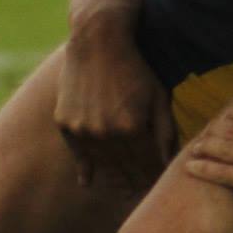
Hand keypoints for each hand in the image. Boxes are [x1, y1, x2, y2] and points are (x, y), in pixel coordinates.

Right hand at [56, 29, 176, 191]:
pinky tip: (90, 180)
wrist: (97, 40)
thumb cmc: (135, 67)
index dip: (153, 178)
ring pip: (101, 164)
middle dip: (135, 182)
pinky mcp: (65, 123)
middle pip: (124, 169)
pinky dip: (85, 166)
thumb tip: (167, 166)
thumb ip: (166, 132)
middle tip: (139, 191)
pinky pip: (78, 152)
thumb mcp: (158, 96)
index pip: (146, 166)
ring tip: (122, 188)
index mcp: (133, 128)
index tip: (157, 186)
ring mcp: (83, 129)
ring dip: (113, 178)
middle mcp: (105, 133)